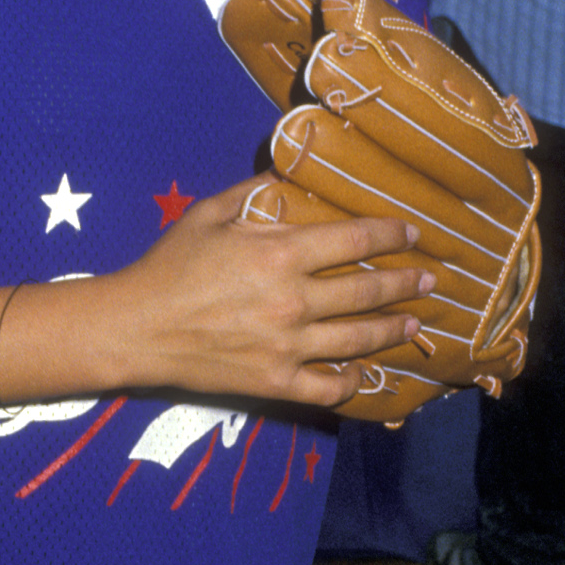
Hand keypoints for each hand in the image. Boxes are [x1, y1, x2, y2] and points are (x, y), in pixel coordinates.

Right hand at [90, 179, 435, 411]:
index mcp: (280, 255)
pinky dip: (354, 382)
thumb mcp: (208, 214)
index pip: (354, 241)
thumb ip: (253, 194)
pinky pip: (329, 387)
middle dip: (405, 283)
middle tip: (429, 279)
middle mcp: (293, 302)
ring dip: (394, 330)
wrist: (135, 328)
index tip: (411, 234)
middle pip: (368, 292)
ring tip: (416, 322)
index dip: (390, 236)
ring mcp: (287, 347)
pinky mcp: (275, 383)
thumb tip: (287, 177)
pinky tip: (367, 373)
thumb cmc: (168, 266)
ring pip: (359, 339)